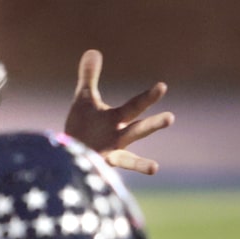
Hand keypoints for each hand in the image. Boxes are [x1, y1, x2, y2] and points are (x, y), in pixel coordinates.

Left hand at [61, 50, 172, 175]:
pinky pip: (104, 176)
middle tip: (171, 118)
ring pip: (125, 159)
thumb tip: (93, 51)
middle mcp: (117, 138)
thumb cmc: (80, 127)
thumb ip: (89, 77)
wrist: (68, 153)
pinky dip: (106, 180)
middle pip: (136, 131)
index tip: (162, 86)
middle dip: (151, 125)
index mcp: (116, 119)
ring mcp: (108, 156)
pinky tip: (116, 188)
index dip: (148, 97)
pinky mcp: (96, 169)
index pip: (134, 106)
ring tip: (155, 168)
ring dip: (139, 164)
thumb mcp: (84, 99)